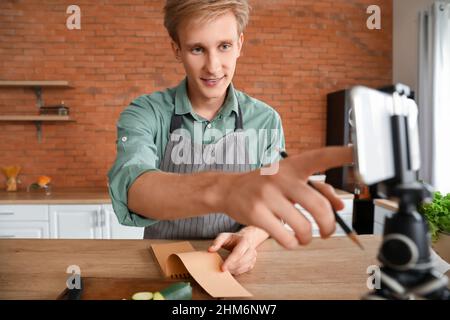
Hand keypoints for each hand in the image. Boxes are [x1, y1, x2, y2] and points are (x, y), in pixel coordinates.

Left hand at [208, 232, 257, 275]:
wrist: (246, 239)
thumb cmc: (233, 238)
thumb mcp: (224, 236)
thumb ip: (217, 242)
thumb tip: (210, 250)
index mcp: (244, 241)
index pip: (238, 253)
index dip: (230, 261)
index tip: (223, 268)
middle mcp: (251, 249)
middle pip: (241, 261)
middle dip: (231, 267)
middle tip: (221, 270)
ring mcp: (253, 257)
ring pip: (244, 267)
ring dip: (234, 270)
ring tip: (225, 269)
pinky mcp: (252, 263)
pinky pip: (244, 270)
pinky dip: (237, 271)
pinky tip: (230, 270)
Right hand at [219, 146, 352, 249]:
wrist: (229, 189)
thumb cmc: (265, 184)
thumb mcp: (289, 180)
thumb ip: (317, 190)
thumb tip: (340, 206)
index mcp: (293, 165)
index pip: (321, 156)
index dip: (343, 155)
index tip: (361, 152)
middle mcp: (281, 176)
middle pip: (318, 206)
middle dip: (329, 225)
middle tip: (328, 231)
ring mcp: (267, 194)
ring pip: (303, 226)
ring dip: (309, 238)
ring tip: (304, 237)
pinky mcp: (255, 213)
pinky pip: (285, 237)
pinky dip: (292, 243)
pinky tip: (289, 239)